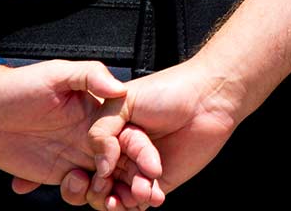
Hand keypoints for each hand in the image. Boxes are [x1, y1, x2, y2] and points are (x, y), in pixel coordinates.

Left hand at [0, 60, 159, 204]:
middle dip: (136, 181)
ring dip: (110, 193)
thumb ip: (90, 76)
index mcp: (100, 113)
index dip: (144, 154)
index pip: (131, 136)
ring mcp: (74, 156)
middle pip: (124, 163)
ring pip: (104, 181)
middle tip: (141, 198)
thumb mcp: (57, 73)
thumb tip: (119, 89)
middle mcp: (92, 136)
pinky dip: (82, 196)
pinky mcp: (55, 173)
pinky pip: (77, 190)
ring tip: (107, 200)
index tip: (151, 170)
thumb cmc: (20, 84)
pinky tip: (75, 188)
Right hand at [82, 59, 245, 206]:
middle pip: (98, 185)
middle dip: (100, 191)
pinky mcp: (160, 182)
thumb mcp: (123, 101)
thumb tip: (101, 167)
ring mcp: (140, 169)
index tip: (89, 175)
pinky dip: (142, 201)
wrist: (208, 98)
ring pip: (118, 197)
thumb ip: (100, 131)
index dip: (82, 175)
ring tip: (139, 187)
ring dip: (122, 199)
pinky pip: (142, 201)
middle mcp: (122, 153)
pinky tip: (151, 193)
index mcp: (109, 135)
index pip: (85, 162)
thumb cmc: (168, 90)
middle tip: (108, 186)